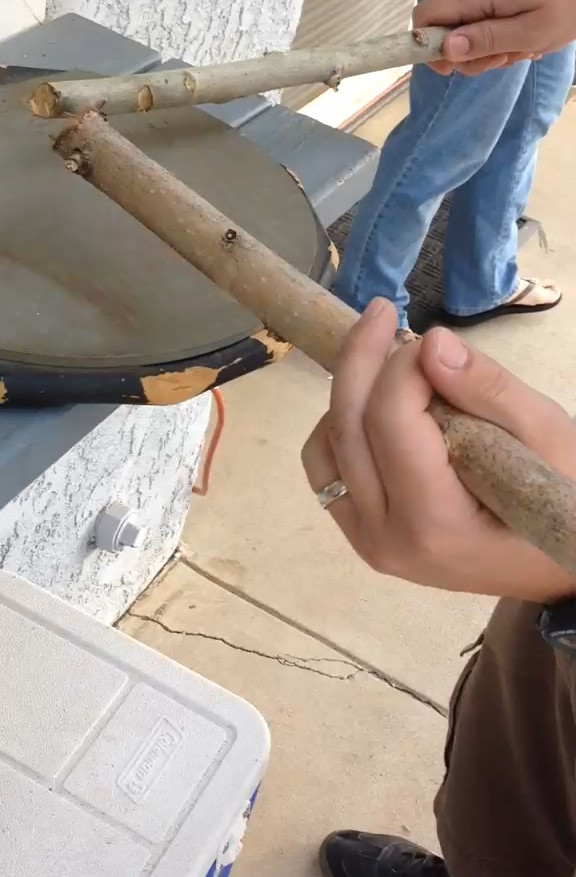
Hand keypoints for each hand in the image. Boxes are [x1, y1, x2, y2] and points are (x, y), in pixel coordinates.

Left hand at [301, 299, 575, 600]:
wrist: (559, 565)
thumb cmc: (564, 496)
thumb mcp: (547, 436)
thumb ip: (488, 390)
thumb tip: (430, 343)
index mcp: (436, 523)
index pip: (390, 423)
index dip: (402, 365)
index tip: (430, 335)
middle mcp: (388, 539)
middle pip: (347, 429)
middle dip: (359, 358)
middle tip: (382, 311)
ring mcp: (369, 542)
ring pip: (324, 449)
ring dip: (345, 394)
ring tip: (383, 359)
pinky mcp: (362, 537)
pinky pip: (327, 472)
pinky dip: (341, 428)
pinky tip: (375, 403)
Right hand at [413, 0, 575, 75]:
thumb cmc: (572, 1)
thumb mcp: (531, 32)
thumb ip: (485, 40)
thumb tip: (444, 50)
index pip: (423, 17)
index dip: (428, 47)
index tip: (456, 68)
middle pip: (444, 24)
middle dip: (467, 52)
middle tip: (504, 59)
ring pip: (466, 23)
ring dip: (488, 45)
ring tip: (523, 48)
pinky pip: (484, 13)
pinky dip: (500, 31)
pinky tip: (526, 35)